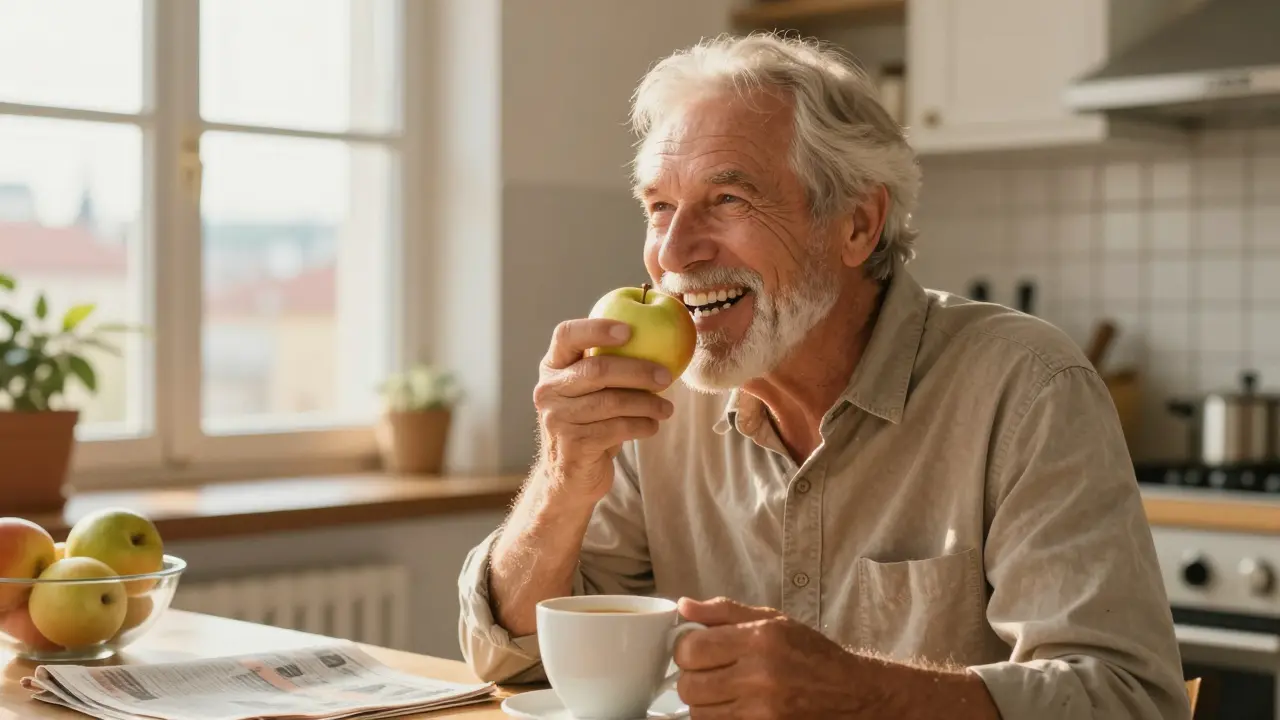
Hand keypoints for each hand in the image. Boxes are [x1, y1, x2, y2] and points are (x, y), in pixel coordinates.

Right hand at [532, 318, 674, 504]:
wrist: (570, 476)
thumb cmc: (590, 423)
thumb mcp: (591, 392)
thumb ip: (608, 366)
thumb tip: (661, 341)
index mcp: (552, 367)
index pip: (566, 335)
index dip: (596, 329)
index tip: (629, 331)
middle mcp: (548, 390)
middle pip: (597, 370)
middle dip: (638, 371)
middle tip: (666, 376)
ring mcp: (557, 419)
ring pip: (611, 402)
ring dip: (647, 403)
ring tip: (666, 408)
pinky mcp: (572, 445)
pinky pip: (616, 428)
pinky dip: (641, 426)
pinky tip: (652, 426)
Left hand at [672, 597, 880, 718]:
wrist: (851, 693)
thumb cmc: (811, 654)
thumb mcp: (773, 620)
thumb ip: (724, 612)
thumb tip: (683, 607)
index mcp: (759, 639)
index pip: (691, 649)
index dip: (685, 649)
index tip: (695, 649)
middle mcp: (759, 676)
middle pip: (689, 686)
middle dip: (692, 677)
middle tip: (709, 672)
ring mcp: (762, 711)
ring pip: (699, 713)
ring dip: (704, 702)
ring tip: (724, 690)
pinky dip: (719, 718)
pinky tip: (734, 706)